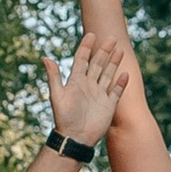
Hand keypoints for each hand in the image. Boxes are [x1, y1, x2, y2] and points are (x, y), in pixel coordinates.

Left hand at [47, 32, 130, 146]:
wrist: (75, 137)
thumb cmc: (64, 118)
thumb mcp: (57, 95)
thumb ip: (54, 76)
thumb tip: (45, 58)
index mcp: (76, 81)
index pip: (82, 60)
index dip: (86, 47)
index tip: (90, 34)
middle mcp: (88, 86)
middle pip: (98, 64)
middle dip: (104, 51)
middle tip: (111, 38)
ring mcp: (99, 95)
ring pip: (108, 74)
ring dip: (114, 62)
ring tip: (120, 50)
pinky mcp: (108, 105)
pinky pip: (116, 91)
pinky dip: (121, 83)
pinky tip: (125, 73)